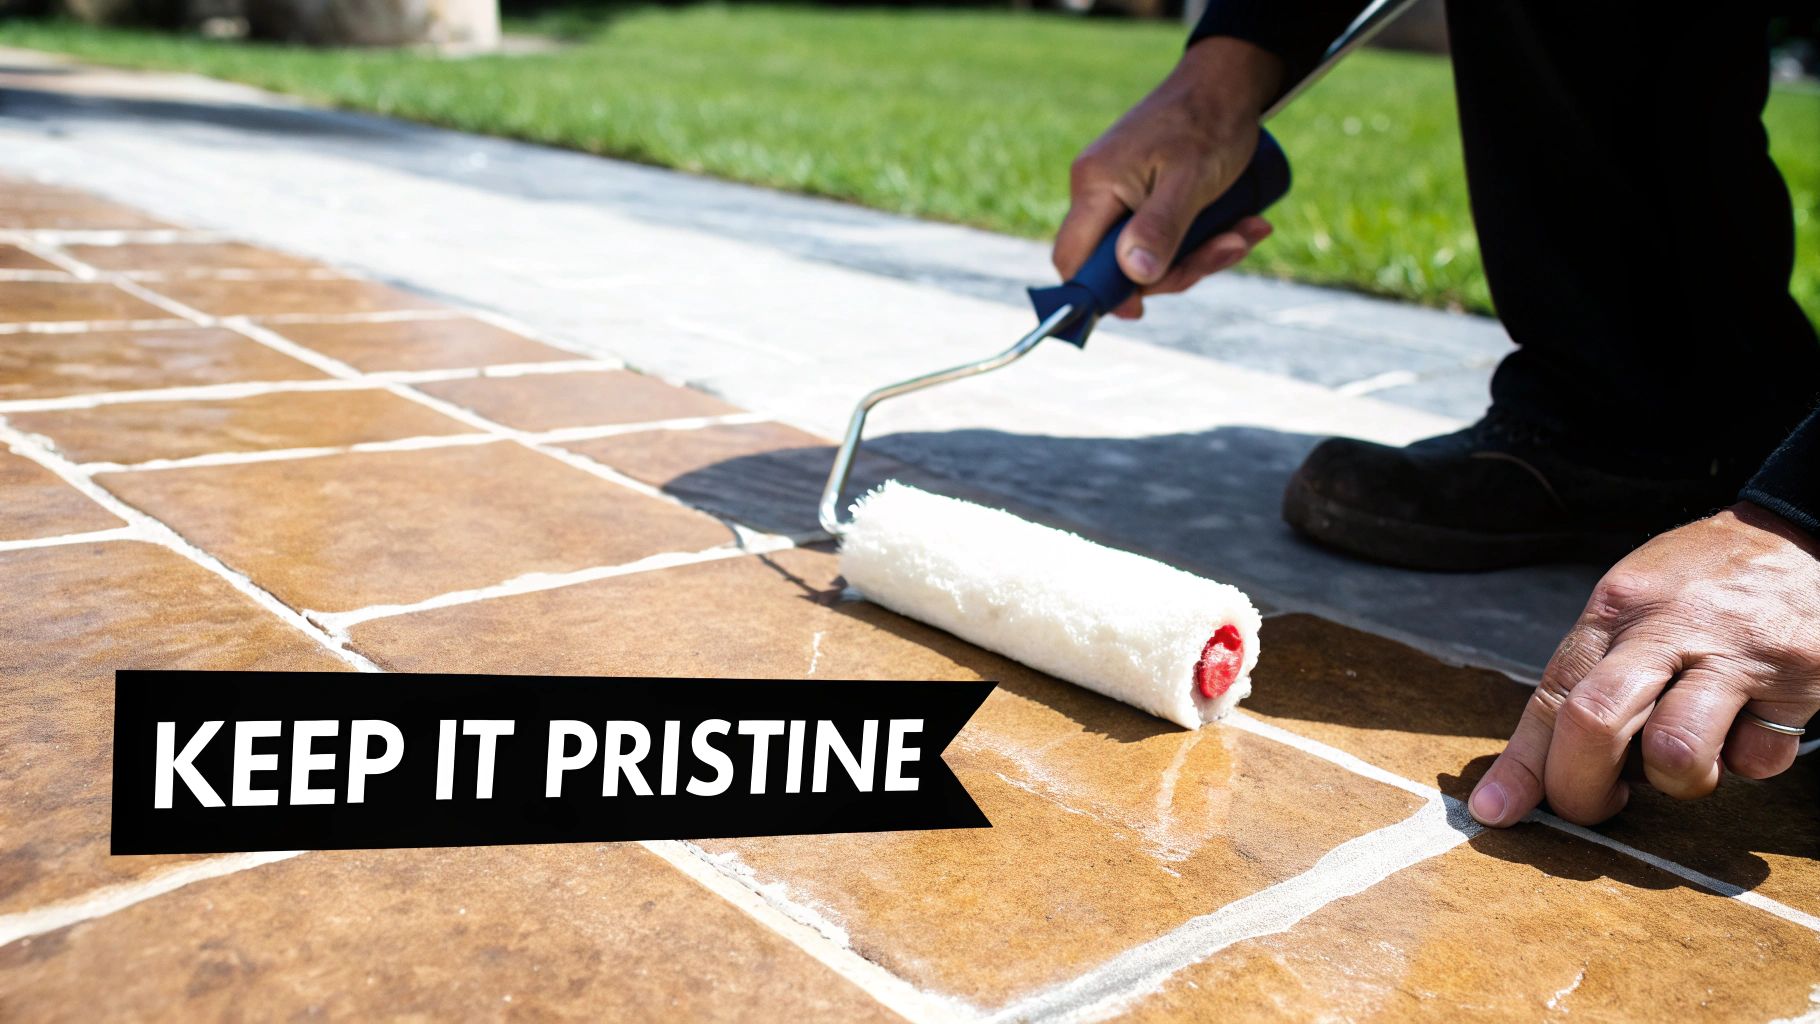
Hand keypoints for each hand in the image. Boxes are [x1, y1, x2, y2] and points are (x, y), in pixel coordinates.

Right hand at [1053, 37, 1281, 319]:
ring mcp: (1121, 193)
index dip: (1099, 293)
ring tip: (1247, 230)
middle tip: (1229, 248)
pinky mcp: (1143, 195)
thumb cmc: (1210, 121)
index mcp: (1096, 185)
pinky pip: (1164, 235)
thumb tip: (1135, 278)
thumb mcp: (1191, 180)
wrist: (1226, 81)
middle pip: (1118, 264)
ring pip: (1148, 253)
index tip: (1140, 311)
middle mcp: (1099, 191)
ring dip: (1202, 253)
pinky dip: (1203, 239)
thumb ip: (1160, 227)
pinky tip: (1242, 224)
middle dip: (1178, 269)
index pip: (1072, 258)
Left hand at [1470, 502, 1819, 827]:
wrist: (1800, 535)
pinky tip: (1750, 720)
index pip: (1552, 694)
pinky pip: (1758, 759)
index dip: (1522, 765)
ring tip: (1689, 750)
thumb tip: (1539, 766)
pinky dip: (1748, 758)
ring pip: (1677, 755)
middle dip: (1581, 789)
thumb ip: (1590, 675)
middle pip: (1595, 723)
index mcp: (1615, 609)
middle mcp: (1668, 627)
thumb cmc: (1701, 585)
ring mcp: (1735, 653)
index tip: (1497, 811)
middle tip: (1596, 805)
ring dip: (1677, 780)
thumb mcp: (1632, 605)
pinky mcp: (1797, 678)